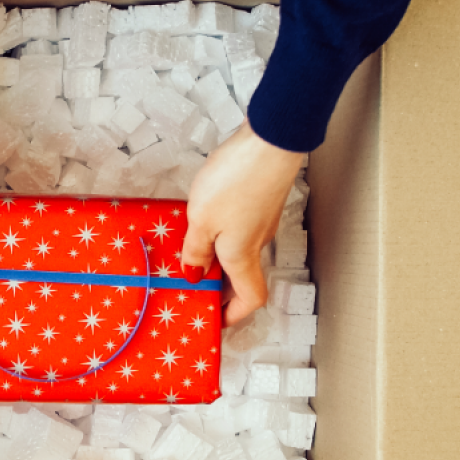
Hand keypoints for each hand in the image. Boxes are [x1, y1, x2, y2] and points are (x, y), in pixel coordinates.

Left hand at [180, 120, 303, 326]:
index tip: (214, 319)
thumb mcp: (201, 221)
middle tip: (192, 288)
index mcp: (243, 256)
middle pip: (244, 277)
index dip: (234, 314)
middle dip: (220, 288)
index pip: (250, 299)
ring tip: (189, 255)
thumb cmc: (236, 181)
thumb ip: (195, 250)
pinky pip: (239, 229)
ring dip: (218, 259)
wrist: (270, 141)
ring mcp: (261, 221)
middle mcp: (257, 243)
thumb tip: (194, 274)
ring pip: (240, 252)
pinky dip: (222, 235)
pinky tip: (202, 223)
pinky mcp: (259, 201)